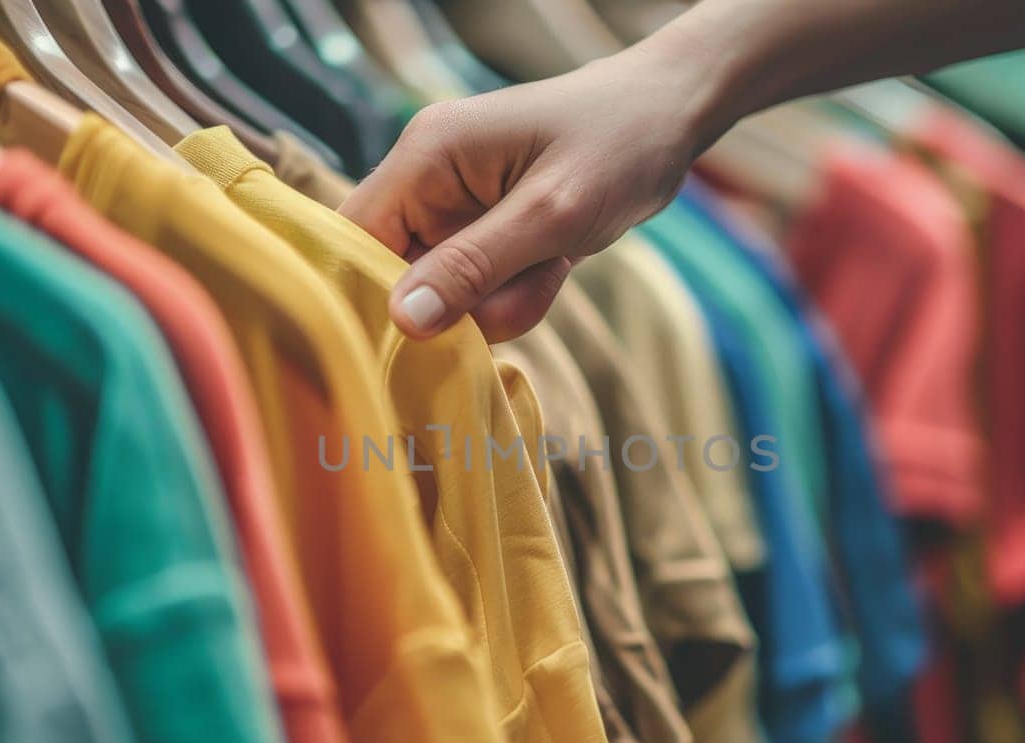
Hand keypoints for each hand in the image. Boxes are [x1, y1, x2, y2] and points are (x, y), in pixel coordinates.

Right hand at [340, 45, 706, 341]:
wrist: (670, 120)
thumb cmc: (618, 146)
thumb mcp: (551, 214)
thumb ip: (475, 268)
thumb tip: (403, 321)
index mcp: (426, 156)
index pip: (355, 237)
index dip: (372, 294)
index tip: (416, 340)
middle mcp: (428, 179)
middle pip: (401, 276)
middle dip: (462, 303)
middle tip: (524, 284)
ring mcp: (456, 208)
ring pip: (448, 294)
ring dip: (501, 301)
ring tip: (552, 265)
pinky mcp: (484, 231)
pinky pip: (482, 290)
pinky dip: (518, 293)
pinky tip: (556, 265)